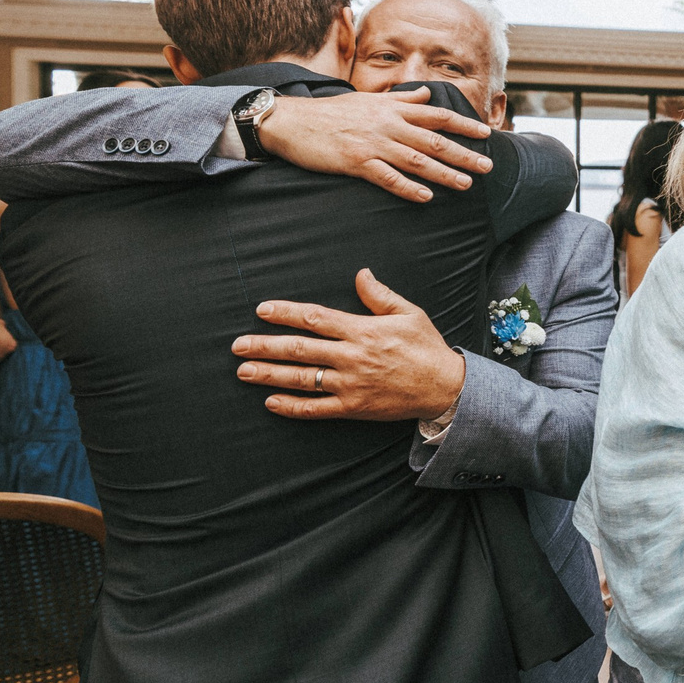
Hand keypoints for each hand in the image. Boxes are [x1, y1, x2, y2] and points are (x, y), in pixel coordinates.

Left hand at [231, 268, 469, 420]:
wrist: (446, 388)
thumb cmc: (427, 348)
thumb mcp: (409, 313)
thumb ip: (380, 295)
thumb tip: (360, 274)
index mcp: (363, 330)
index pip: (315, 318)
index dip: (285, 313)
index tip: (262, 310)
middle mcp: (352, 357)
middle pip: (299, 349)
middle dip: (264, 345)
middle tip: (237, 345)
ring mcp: (350, 385)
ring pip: (301, 378)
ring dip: (269, 374)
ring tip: (243, 371)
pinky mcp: (354, 408)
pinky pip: (316, 409)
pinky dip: (292, 406)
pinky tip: (271, 402)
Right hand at [257, 90, 493, 202]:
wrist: (292, 121)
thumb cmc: (332, 112)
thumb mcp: (369, 99)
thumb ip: (401, 98)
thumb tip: (427, 92)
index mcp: (392, 109)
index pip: (437, 115)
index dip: (464, 124)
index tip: (487, 134)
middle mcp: (388, 125)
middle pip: (434, 140)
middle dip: (463, 154)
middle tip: (488, 166)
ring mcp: (373, 144)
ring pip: (416, 160)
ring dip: (443, 173)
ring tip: (466, 184)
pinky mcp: (356, 162)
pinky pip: (387, 177)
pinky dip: (407, 187)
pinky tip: (426, 197)